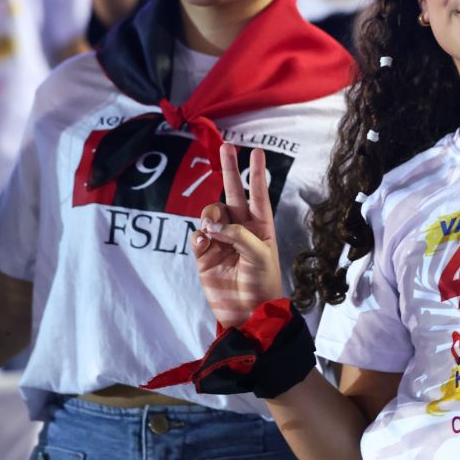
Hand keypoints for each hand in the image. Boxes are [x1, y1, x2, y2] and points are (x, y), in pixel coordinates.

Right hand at [194, 145, 283, 325]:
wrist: (248, 313)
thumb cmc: (262, 284)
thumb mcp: (259, 255)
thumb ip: (237, 234)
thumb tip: (211, 223)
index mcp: (261, 227)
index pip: (258, 195)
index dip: (256, 173)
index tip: (256, 151)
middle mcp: (240, 229)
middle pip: (232, 193)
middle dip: (229, 171)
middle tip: (226, 147)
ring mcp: (221, 240)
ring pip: (210, 213)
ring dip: (211, 214)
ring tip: (214, 230)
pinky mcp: (204, 255)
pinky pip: (197, 235)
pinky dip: (199, 235)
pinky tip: (205, 242)